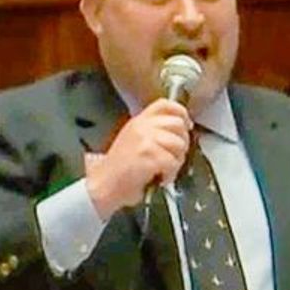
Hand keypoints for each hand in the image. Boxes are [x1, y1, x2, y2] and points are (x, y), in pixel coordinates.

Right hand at [86, 99, 192, 217]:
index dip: (181, 113)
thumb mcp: (135, 140)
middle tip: (174, 157)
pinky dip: (170, 174)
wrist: (103, 185)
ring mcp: (144, 139)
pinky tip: (160, 178)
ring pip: (179, 144)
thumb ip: (155, 131)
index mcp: (139, 121)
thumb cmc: (121, 169)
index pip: (165, 105)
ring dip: (177, 161)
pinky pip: (173, 162)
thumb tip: (182, 129)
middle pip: (178, 125)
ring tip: (165, 170)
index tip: (186, 126)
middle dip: (182, 143)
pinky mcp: (147, 155)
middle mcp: (142, 126)